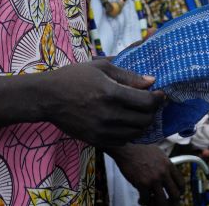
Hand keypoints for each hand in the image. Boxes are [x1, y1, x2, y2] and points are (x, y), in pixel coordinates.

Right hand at [41, 60, 165, 146]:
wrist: (48, 98)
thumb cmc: (73, 77)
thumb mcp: (100, 67)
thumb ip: (127, 74)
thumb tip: (151, 82)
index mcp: (110, 93)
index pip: (146, 102)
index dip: (158, 99)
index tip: (160, 94)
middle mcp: (108, 114)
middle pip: (145, 120)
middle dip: (153, 111)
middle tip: (151, 103)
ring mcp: (102, 130)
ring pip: (136, 133)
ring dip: (143, 123)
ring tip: (140, 113)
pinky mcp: (96, 140)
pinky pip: (123, 141)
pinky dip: (130, 133)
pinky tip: (125, 122)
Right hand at [108, 143, 183, 205]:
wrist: (126, 149)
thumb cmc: (139, 150)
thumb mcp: (157, 153)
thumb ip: (164, 164)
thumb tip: (167, 174)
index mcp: (168, 165)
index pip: (181, 182)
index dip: (180, 191)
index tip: (177, 194)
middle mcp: (163, 173)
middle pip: (175, 195)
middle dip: (172, 202)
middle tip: (168, 203)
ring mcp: (153, 179)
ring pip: (162, 201)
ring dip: (157, 204)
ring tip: (152, 203)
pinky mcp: (143, 184)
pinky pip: (146, 199)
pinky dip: (144, 201)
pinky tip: (141, 199)